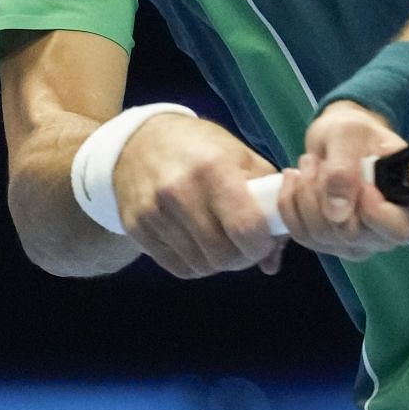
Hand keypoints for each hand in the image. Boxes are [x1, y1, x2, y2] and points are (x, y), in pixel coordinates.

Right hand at [111, 114, 285, 278]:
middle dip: (243, 257)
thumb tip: (272, 261)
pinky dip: (197, 264)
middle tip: (245, 245)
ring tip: (221, 240)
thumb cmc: (200, 148)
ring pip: (202, 266)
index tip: (264, 239)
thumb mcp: (239, 156)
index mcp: (213, 167)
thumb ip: (267, 201)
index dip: (262, 243)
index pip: (246, 227)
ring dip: (219, 262)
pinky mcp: (136, 229)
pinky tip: (199, 243)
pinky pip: (179, 268)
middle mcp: (179, 191)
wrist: (139, 141)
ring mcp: (154, 212)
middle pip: (224, 255)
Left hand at [277, 101, 408, 259]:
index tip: (360, 184)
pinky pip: (303, 235)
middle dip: (323, 194)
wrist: (339, 139)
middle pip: (352, 234)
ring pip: (322, 236)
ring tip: (308, 163)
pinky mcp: (332, 243)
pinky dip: (290, 205)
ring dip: (304, 195)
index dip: (376, 213)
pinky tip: (293, 180)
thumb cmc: (356, 131)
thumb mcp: (349, 134)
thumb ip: (344, 169)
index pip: (400, 228)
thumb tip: (337, 213)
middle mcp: (389, 229)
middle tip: (316, 161)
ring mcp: (360, 241)